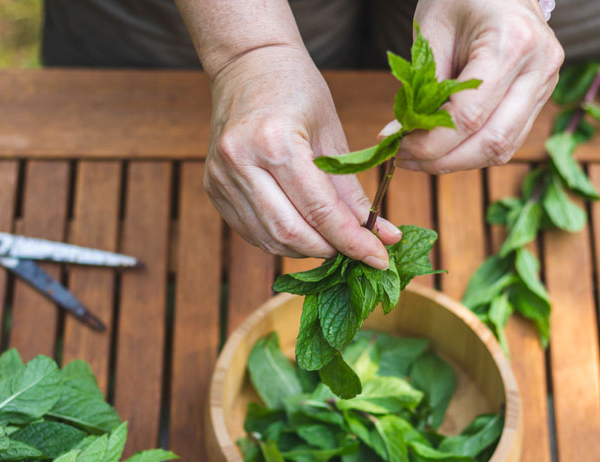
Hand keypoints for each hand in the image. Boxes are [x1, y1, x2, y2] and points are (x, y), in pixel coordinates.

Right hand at [205, 45, 399, 267]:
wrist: (247, 64)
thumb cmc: (297, 91)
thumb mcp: (333, 136)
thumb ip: (353, 193)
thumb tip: (385, 236)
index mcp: (274, 142)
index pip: (319, 210)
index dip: (352, 241)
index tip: (380, 259)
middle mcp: (240, 162)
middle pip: (291, 232)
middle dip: (330, 250)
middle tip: (357, 252)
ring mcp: (221, 177)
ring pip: (270, 238)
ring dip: (307, 250)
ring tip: (332, 242)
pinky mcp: (213, 188)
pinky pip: (252, 231)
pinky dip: (283, 240)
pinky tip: (304, 232)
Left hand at [393, 0, 563, 173]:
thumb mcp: (432, 32)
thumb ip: (423, 86)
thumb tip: (403, 136)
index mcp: (513, 43)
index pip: (469, 116)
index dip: (430, 141)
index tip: (397, 146)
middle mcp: (540, 68)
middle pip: (491, 141)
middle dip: (443, 160)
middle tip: (406, 159)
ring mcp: (546, 85)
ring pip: (502, 148)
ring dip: (457, 162)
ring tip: (420, 157)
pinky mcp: (540, 98)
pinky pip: (507, 140)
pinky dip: (472, 152)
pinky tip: (444, 148)